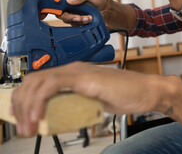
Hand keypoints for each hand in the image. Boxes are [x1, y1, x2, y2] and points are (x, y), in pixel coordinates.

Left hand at [11, 62, 174, 136]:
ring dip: (27, 106)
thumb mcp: (94, 102)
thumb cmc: (127, 95)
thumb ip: (77, 104)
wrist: (147, 91)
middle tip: (21, 126)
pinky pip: (53, 85)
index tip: (22, 117)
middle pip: (33, 80)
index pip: (40, 81)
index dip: (25, 98)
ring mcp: (79, 72)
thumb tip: (62, 116)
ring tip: (28, 126)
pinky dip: (40, 101)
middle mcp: (74, 69)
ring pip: (39, 82)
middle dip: (20, 104)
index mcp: (74, 74)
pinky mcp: (86, 78)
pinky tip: (39, 117)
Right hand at [57, 0, 112, 26]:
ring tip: (89, 18)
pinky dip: (81, 24)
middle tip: (79, 17)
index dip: (56, 5)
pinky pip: (74, 24)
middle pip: (60, 12)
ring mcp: (72, 13)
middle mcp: (69, 4)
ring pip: (67, 20)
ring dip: (78, 20)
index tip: (62, 9)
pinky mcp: (76, 20)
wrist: (108, 10)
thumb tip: (69, 0)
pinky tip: (89, 20)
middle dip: (70, 16)